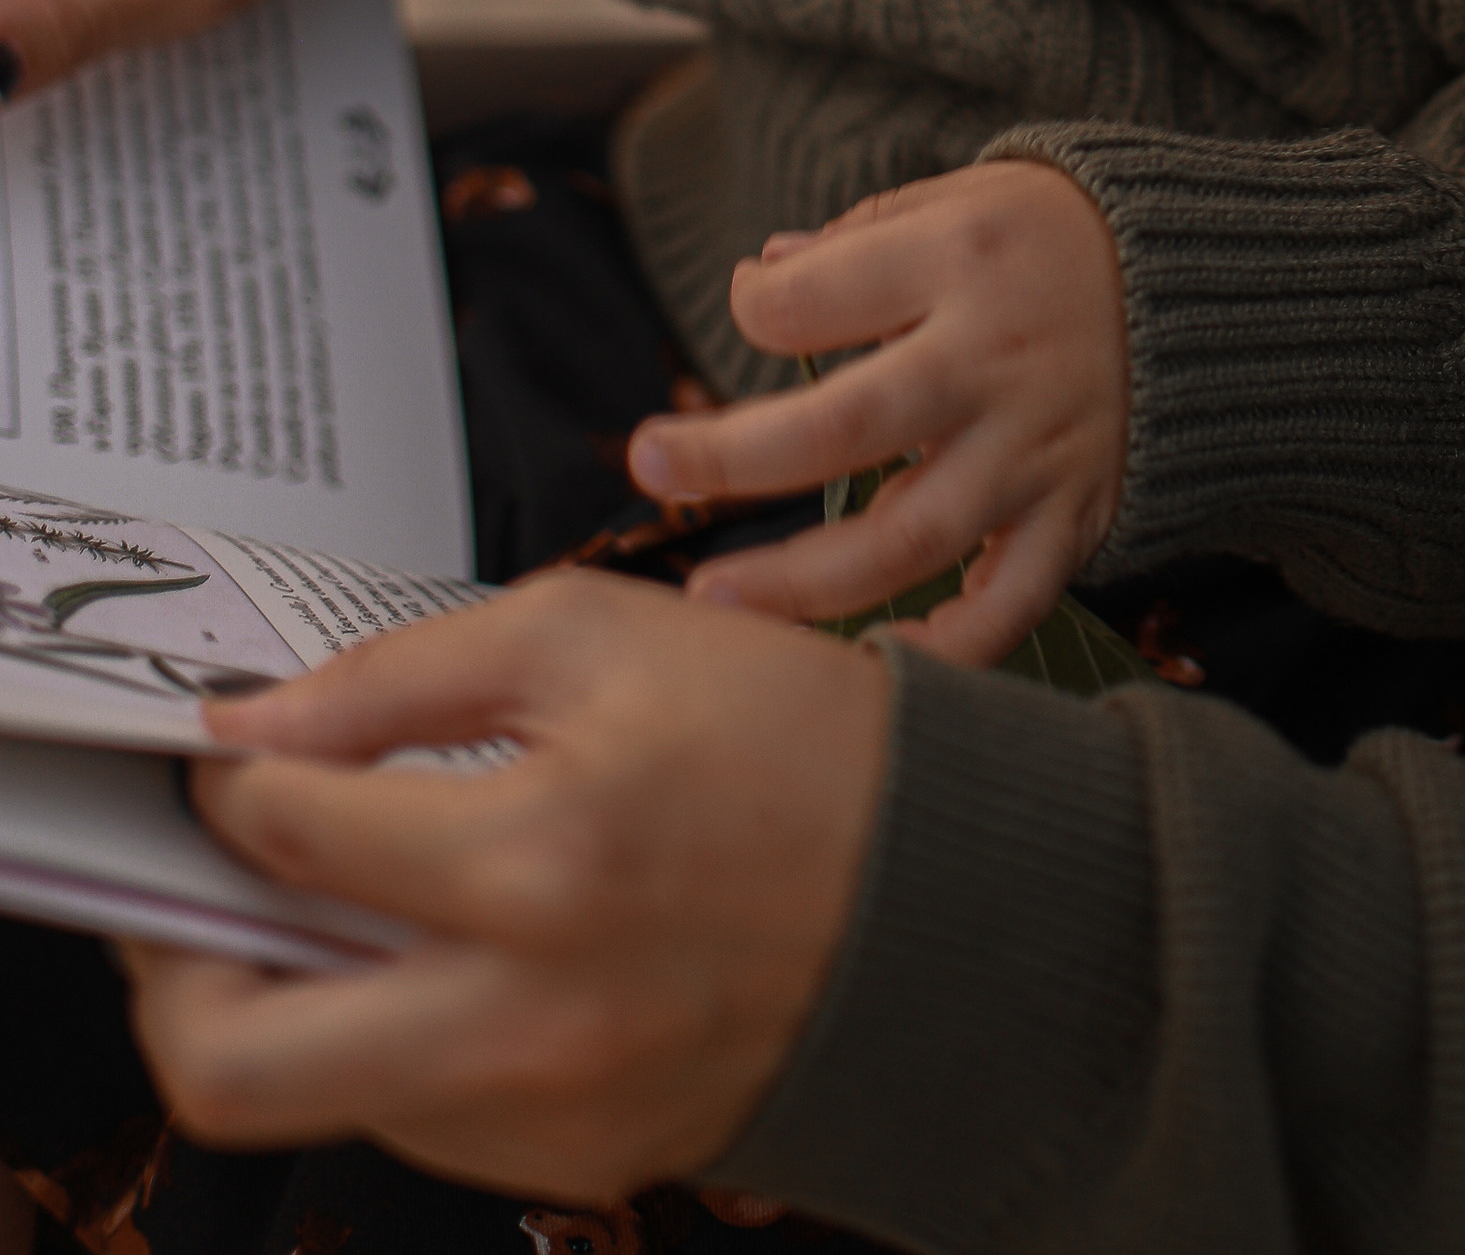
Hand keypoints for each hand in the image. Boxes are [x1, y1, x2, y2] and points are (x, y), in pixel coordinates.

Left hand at [123, 574, 888, 1197]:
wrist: (954, 893)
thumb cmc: (798, 743)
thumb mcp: (605, 638)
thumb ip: (411, 669)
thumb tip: (264, 721)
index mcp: (541, 860)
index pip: (288, 837)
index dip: (229, 778)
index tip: (233, 752)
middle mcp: (528, 1017)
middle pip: (232, 1062)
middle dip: (173, 964)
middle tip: (198, 888)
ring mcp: (549, 1115)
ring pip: (314, 1102)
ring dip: (284, 1005)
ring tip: (325, 910)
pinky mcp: (576, 1165)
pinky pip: (416, 1124)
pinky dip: (391, 1039)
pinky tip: (437, 955)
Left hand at [627, 161, 1129, 668]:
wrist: (1209, 285)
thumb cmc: (1055, 238)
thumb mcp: (959, 200)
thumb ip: (857, 243)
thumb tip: (760, 282)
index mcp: (961, 260)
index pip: (813, 302)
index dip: (755, 308)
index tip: (747, 311)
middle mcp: (996, 359)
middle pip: (844, 426)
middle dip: (731, 457)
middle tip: (649, 465)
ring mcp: (1037, 449)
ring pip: (909, 538)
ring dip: (802, 582)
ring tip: (715, 603)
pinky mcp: (1075, 516)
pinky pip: (1009, 607)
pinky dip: (944, 652)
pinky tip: (870, 670)